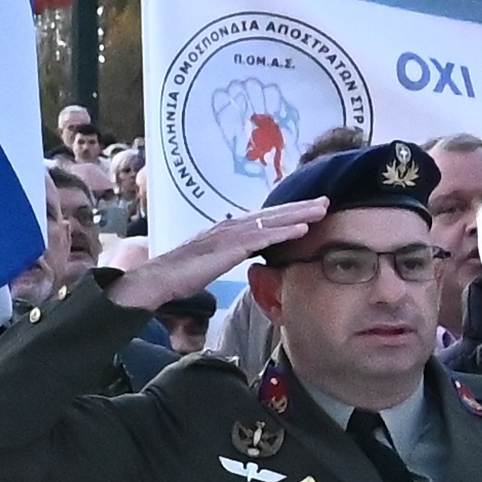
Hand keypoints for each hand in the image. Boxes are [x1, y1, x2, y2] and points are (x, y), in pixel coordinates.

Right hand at [98, 203, 304, 309]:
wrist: (157, 280)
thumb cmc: (177, 278)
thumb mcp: (208, 264)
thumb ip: (226, 257)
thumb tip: (238, 258)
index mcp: (226, 232)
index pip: (261, 220)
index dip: (285, 215)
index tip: (308, 211)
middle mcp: (229, 228)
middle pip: (271, 215)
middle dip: (299, 208)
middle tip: (325, 201)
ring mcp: (229, 235)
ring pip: (270, 221)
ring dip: (298, 215)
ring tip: (322, 209)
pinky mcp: (228, 247)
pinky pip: (262, 238)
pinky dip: (283, 232)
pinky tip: (302, 230)